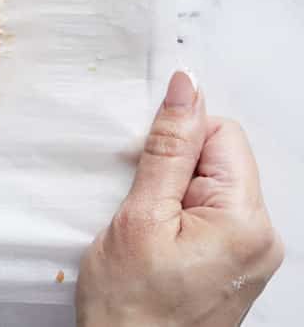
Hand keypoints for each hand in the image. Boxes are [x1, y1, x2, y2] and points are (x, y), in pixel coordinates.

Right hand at [76, 71, 282, 326]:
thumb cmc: (131, 307)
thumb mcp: (139, 216)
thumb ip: (168, 148)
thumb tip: (186, 89)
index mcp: (246, 220)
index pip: (221, 133)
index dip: (175, 141)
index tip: (145, 171)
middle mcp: (262, 236)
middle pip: (219, 158)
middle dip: (173, 169)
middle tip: (142, 208)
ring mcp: (252, 253)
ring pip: (210, 184)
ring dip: (172, 194)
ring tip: (147, 231)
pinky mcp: (236, 263)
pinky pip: (210, 213)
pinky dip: (178, 216)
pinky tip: (156, 243)